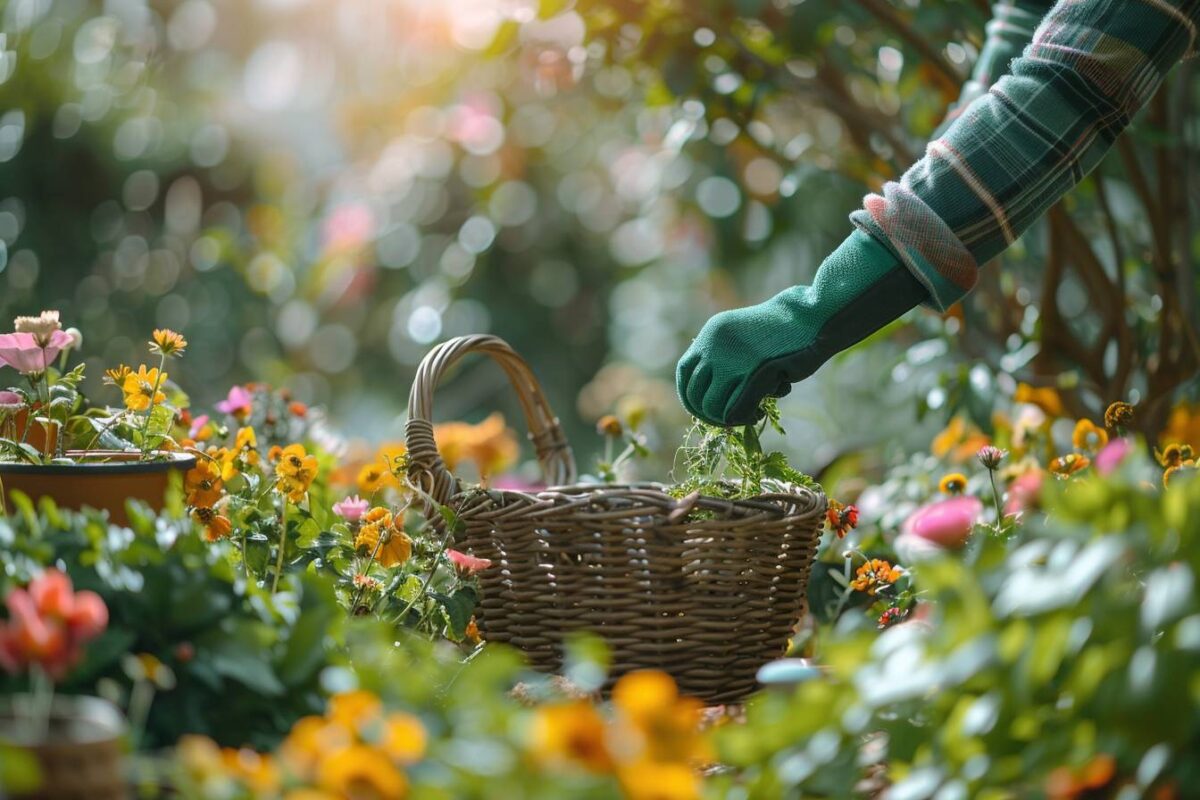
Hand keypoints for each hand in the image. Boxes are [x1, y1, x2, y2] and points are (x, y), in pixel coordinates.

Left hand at [676, 231, 928, 425]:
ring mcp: (734, 359)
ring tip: (750, 415)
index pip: (684, 374)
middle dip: (709, 415)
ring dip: (728, 418)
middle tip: (728, 420)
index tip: (706, 410)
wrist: (813, 316)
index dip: (691, 398)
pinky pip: (737, 408)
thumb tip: (711, 398)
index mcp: (711, 335)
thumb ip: (725, 359)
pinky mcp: (756, 372)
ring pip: (714, 406)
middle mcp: (715, 346)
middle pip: (695, 395)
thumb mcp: (743, 339)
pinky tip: (759, 413)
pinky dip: (744, 417)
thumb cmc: (783, 331)